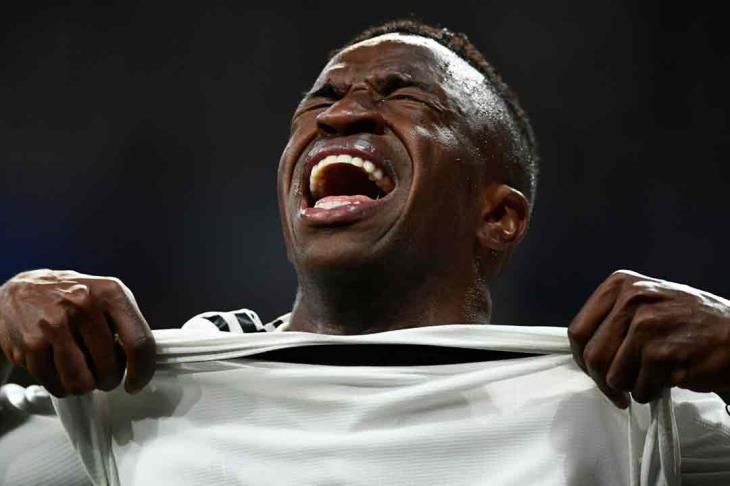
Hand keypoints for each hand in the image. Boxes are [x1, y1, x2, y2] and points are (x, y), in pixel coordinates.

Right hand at [0, 269, 154, 396]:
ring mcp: (56, 323)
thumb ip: (128, 324)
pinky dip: (59, 384)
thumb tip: (147, 360)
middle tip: (102, 373)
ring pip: (81, 382)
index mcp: (111, 293)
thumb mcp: (106, 296)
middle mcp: (84, 305)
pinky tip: (58, 366)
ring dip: (83, 386)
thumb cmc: (71, 297)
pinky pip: (55, 384)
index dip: (142, 371)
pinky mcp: (32, 343)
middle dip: (108, 380)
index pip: (139, 342)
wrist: (22, 292)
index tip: (137, 383)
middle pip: (109, 368)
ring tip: (80, 371)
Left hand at [568, 269, 729, 407]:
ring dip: (632, 386)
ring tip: (652, 377)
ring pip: (614, 376)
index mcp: (620, 285)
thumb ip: (613, 318)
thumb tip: (583, 349)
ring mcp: (647, 325)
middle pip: (592, 356)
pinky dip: (652, 392)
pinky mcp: (662, 353)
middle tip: (618, 391)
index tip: (593, 371)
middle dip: (603, 381)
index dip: (583, 358)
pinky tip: (668, 379)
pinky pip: (640, 389)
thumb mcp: (647, 302)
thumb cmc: (692, 322)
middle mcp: (631, 300)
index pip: (579, 330)